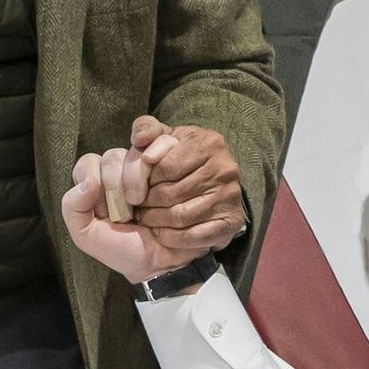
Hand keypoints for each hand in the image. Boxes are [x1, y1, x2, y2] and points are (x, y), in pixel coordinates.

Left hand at [60, 146, 164, 282]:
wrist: (161, 263)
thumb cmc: (122, 249)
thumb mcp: (86, 236)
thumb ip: (73, 207)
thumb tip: (88, 181)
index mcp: (97, 181)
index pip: (89, 162)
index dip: (95, 183)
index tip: (105, 213)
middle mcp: (120, 169)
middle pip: (113, 156)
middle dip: (117, 186)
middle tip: (126, 215)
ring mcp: (146, 166)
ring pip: (137, 150)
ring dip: (138, 177)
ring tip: (144, 204)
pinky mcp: (170, 163)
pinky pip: (164, 142)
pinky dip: (161, 158)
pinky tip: (160, 185)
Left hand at [127, 118, 244, 265]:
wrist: (210, 185)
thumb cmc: (179, 159)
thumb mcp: (164, 138)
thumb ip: (147, 130)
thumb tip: (139, 140)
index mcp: (208, 142)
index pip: (165, 166)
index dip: (144, 180)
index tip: (137, 187)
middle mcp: (225, 167)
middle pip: (171, 193)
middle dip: (148, 203)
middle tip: (138, 207)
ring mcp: (231, 195)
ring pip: (180, 216)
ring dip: (156, 221)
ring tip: (147, 219)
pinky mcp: (232, 221)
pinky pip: (194, 236)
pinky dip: (172, 238)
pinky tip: (162, 233)